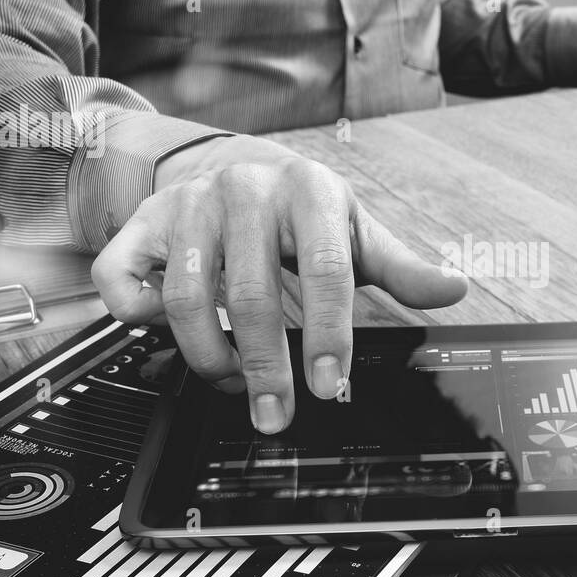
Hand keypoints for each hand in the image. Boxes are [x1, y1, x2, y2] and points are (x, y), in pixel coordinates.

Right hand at [92, 144, 468, 433]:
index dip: (329, 334)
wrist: (232, 162)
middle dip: (265, 368)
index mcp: (309, 192)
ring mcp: (188, 205)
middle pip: (252, 295)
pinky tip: (167, 332)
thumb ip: (400, 267)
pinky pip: (123, 278)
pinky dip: (139, 316)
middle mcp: (244, 192)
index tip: (328, 387)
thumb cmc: (301, 211)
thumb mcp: (355, 230)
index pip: (325, 271)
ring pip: (186, 297)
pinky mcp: (142, 223)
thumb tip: (453, 287)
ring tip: (231, 382)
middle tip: (275, 414)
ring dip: (208, 355)